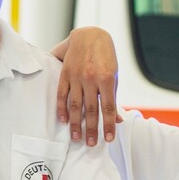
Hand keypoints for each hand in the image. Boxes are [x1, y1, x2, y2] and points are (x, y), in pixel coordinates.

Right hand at [52, 27, 120, 144]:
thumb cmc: (105, 55)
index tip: (108, 139)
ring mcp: (76, 76)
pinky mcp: (65, 73)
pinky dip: (62, 108)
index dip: (108, 125)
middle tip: (90, 144)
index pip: (108, 107)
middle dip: (91, 129)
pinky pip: (62, 94)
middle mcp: (91, 78)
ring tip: (76, 137)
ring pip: (75, 105)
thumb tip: (117, 119)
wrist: (89, 35)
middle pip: (91, 109)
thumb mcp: (114, 75)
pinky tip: (63, 120)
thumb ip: (113, 96)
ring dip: (76, 123)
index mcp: (106, 78)